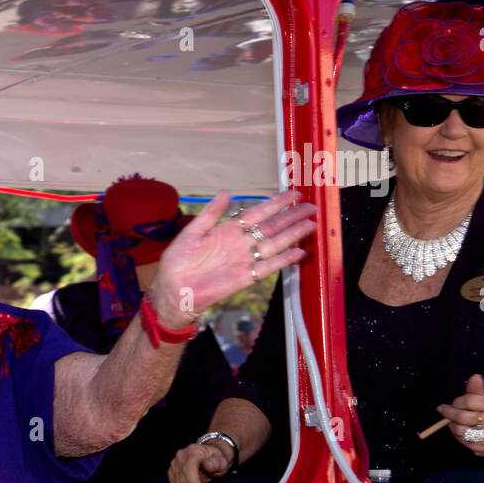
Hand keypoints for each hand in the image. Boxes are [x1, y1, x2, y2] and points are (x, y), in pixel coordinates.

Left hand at [150, 191, 315, 326]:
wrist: (173, 289)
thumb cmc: (178, 262)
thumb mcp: (192, 232)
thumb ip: (210, 214)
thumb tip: (226, 192)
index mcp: (228, 230)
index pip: (257, 213)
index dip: (275, 204)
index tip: (293, 194)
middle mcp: (240, 243)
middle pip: (271, 227)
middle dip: (291, 217)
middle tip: (310, 208)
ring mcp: (244, 260)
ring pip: (274, 244)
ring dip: (293, 235)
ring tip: (310, 225)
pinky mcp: (244, 277)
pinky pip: (268, 267)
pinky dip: (283, 260)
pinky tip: (298, 253)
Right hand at [168, 442, 232, 482]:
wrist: (210, 456)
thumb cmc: (216, 458)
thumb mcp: (223, 460)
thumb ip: (217, 463)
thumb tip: (208, 465)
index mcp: (193, 451)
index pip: (189, 468)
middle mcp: (181, 456)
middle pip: (184, 479)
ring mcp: (175, 464)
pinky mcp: (172, 472)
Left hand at [437, 375, 483, 459]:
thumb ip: (477, 390)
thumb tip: (475, 377)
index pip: (469, 401)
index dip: (457, 401)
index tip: (454, 402)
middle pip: (462, 417)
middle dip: (449, 413)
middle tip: (444, 410)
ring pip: (460, 430)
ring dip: (452, 425)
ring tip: (453, 421)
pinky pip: (463, 442)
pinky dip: (458, 436)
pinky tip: (460, 431)